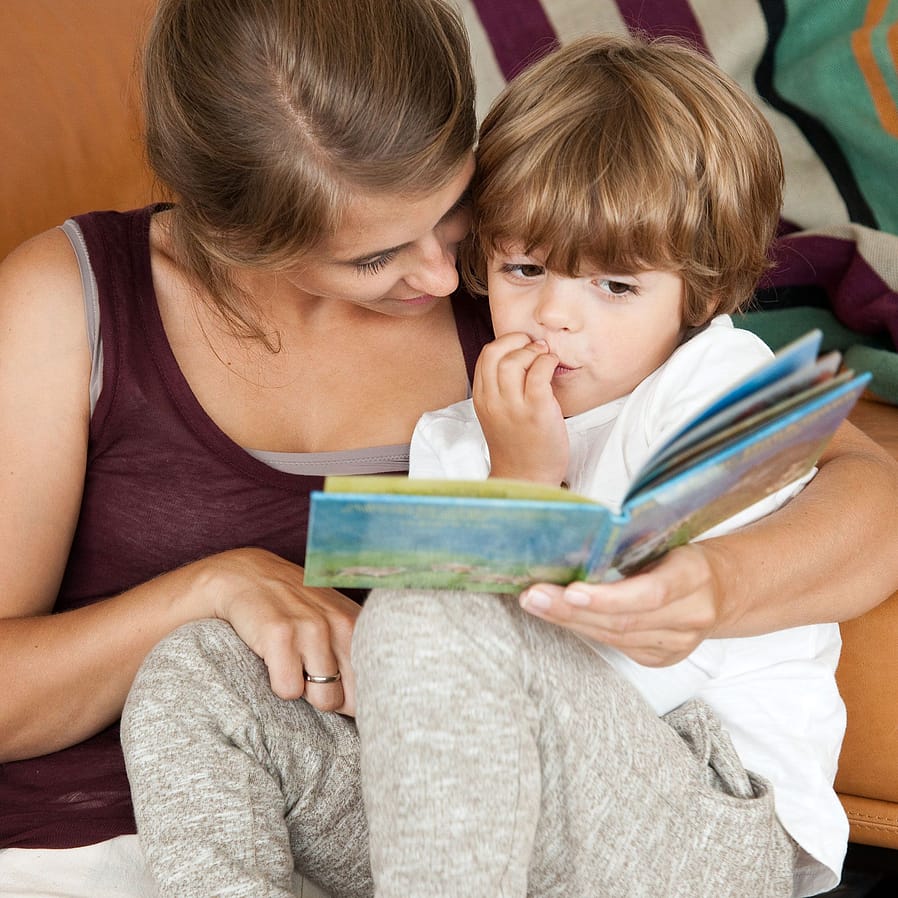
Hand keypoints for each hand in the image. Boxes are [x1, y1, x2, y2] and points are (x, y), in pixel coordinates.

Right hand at [203, 548, 361, 714]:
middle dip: (334, 699)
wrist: (243, 574)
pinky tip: (272, 658)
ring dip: (306, 692)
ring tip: (291, 663)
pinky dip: (279, 684)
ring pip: (326, 700)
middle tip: (310, 674)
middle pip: (355, 698)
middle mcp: (343, 624)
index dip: (364, 699)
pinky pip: (289, 690)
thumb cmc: (292, 607)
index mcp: (359, 624)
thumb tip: (373, 703)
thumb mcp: (331, 621)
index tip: (344, 693)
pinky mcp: (280, 635)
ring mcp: (312, 629)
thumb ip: (353, 655)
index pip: (379, 680)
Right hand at [473, 332, 567, 483]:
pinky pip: (539, 373)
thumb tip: (519, 358)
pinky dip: (547, 362)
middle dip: (518, 341)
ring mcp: (514, 407)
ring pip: (515, 360)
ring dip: (534, 351)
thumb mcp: (497, 415)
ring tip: (545, 357)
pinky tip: (553, 365)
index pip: (485, 356)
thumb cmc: (517, 446)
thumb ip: (500, 390)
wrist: (526, 478)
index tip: (521, 345)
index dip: (505, 343)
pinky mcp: (537, 412)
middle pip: (497, 353)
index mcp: (482, 400)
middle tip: (534, 346)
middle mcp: (493, 401)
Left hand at [517, 543, 720, 665]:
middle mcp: (691, 614)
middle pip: (625, 620)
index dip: (609, 597)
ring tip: (537, 604)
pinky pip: (616, 646)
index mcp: (694, 575)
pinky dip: (585, 630)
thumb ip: (630, 546)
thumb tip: (573, 542)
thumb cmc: (681, 556)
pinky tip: (560, 617)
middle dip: (573, 610)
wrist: (721, 590)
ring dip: (570, 621)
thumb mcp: (665, 541)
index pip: (651, 593)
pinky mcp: (662, 658)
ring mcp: (678, 642)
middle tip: (535, 595)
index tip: (572, 591)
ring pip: (616, 637)